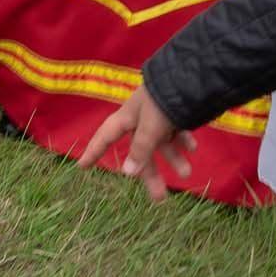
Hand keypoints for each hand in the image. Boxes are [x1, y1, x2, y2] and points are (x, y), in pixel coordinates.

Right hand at [78, 87, 196, 201]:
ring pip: (162, 144)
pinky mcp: (174, 113)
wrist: (189, 77)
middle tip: (159, 198)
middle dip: (150, 173)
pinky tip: (193, 147)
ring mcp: (157, 116)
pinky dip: (184, 140)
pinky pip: (177, 131)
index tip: (82, 166)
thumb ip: (140, 149)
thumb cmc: (162, 100)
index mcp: (126, 118)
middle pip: (140, 151)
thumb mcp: (150, 127)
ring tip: (187, 173)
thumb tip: (128, 173)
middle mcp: (140, 119)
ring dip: (173, 158)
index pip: (104, 137)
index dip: (93, 151)